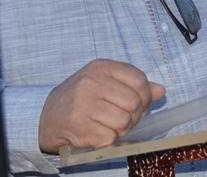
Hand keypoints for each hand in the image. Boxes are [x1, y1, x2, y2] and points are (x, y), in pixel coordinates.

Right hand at [38, 59, 165, 152]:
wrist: (45, 116)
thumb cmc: (79, 98)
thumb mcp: (104, 82)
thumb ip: (133, 85)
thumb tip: (161, 91)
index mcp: (101, 67)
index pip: (139, 79)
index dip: (146, 95)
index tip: (141, 103)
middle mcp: (92, 83)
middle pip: (134, 103)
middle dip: (135, 116)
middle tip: (124, 118)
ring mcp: (85, 105)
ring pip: (124, 122)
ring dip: (122, 129)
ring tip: (110, 125)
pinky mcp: (80, 127)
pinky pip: (111, 138)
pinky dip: (109, 139)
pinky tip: (98, 133)